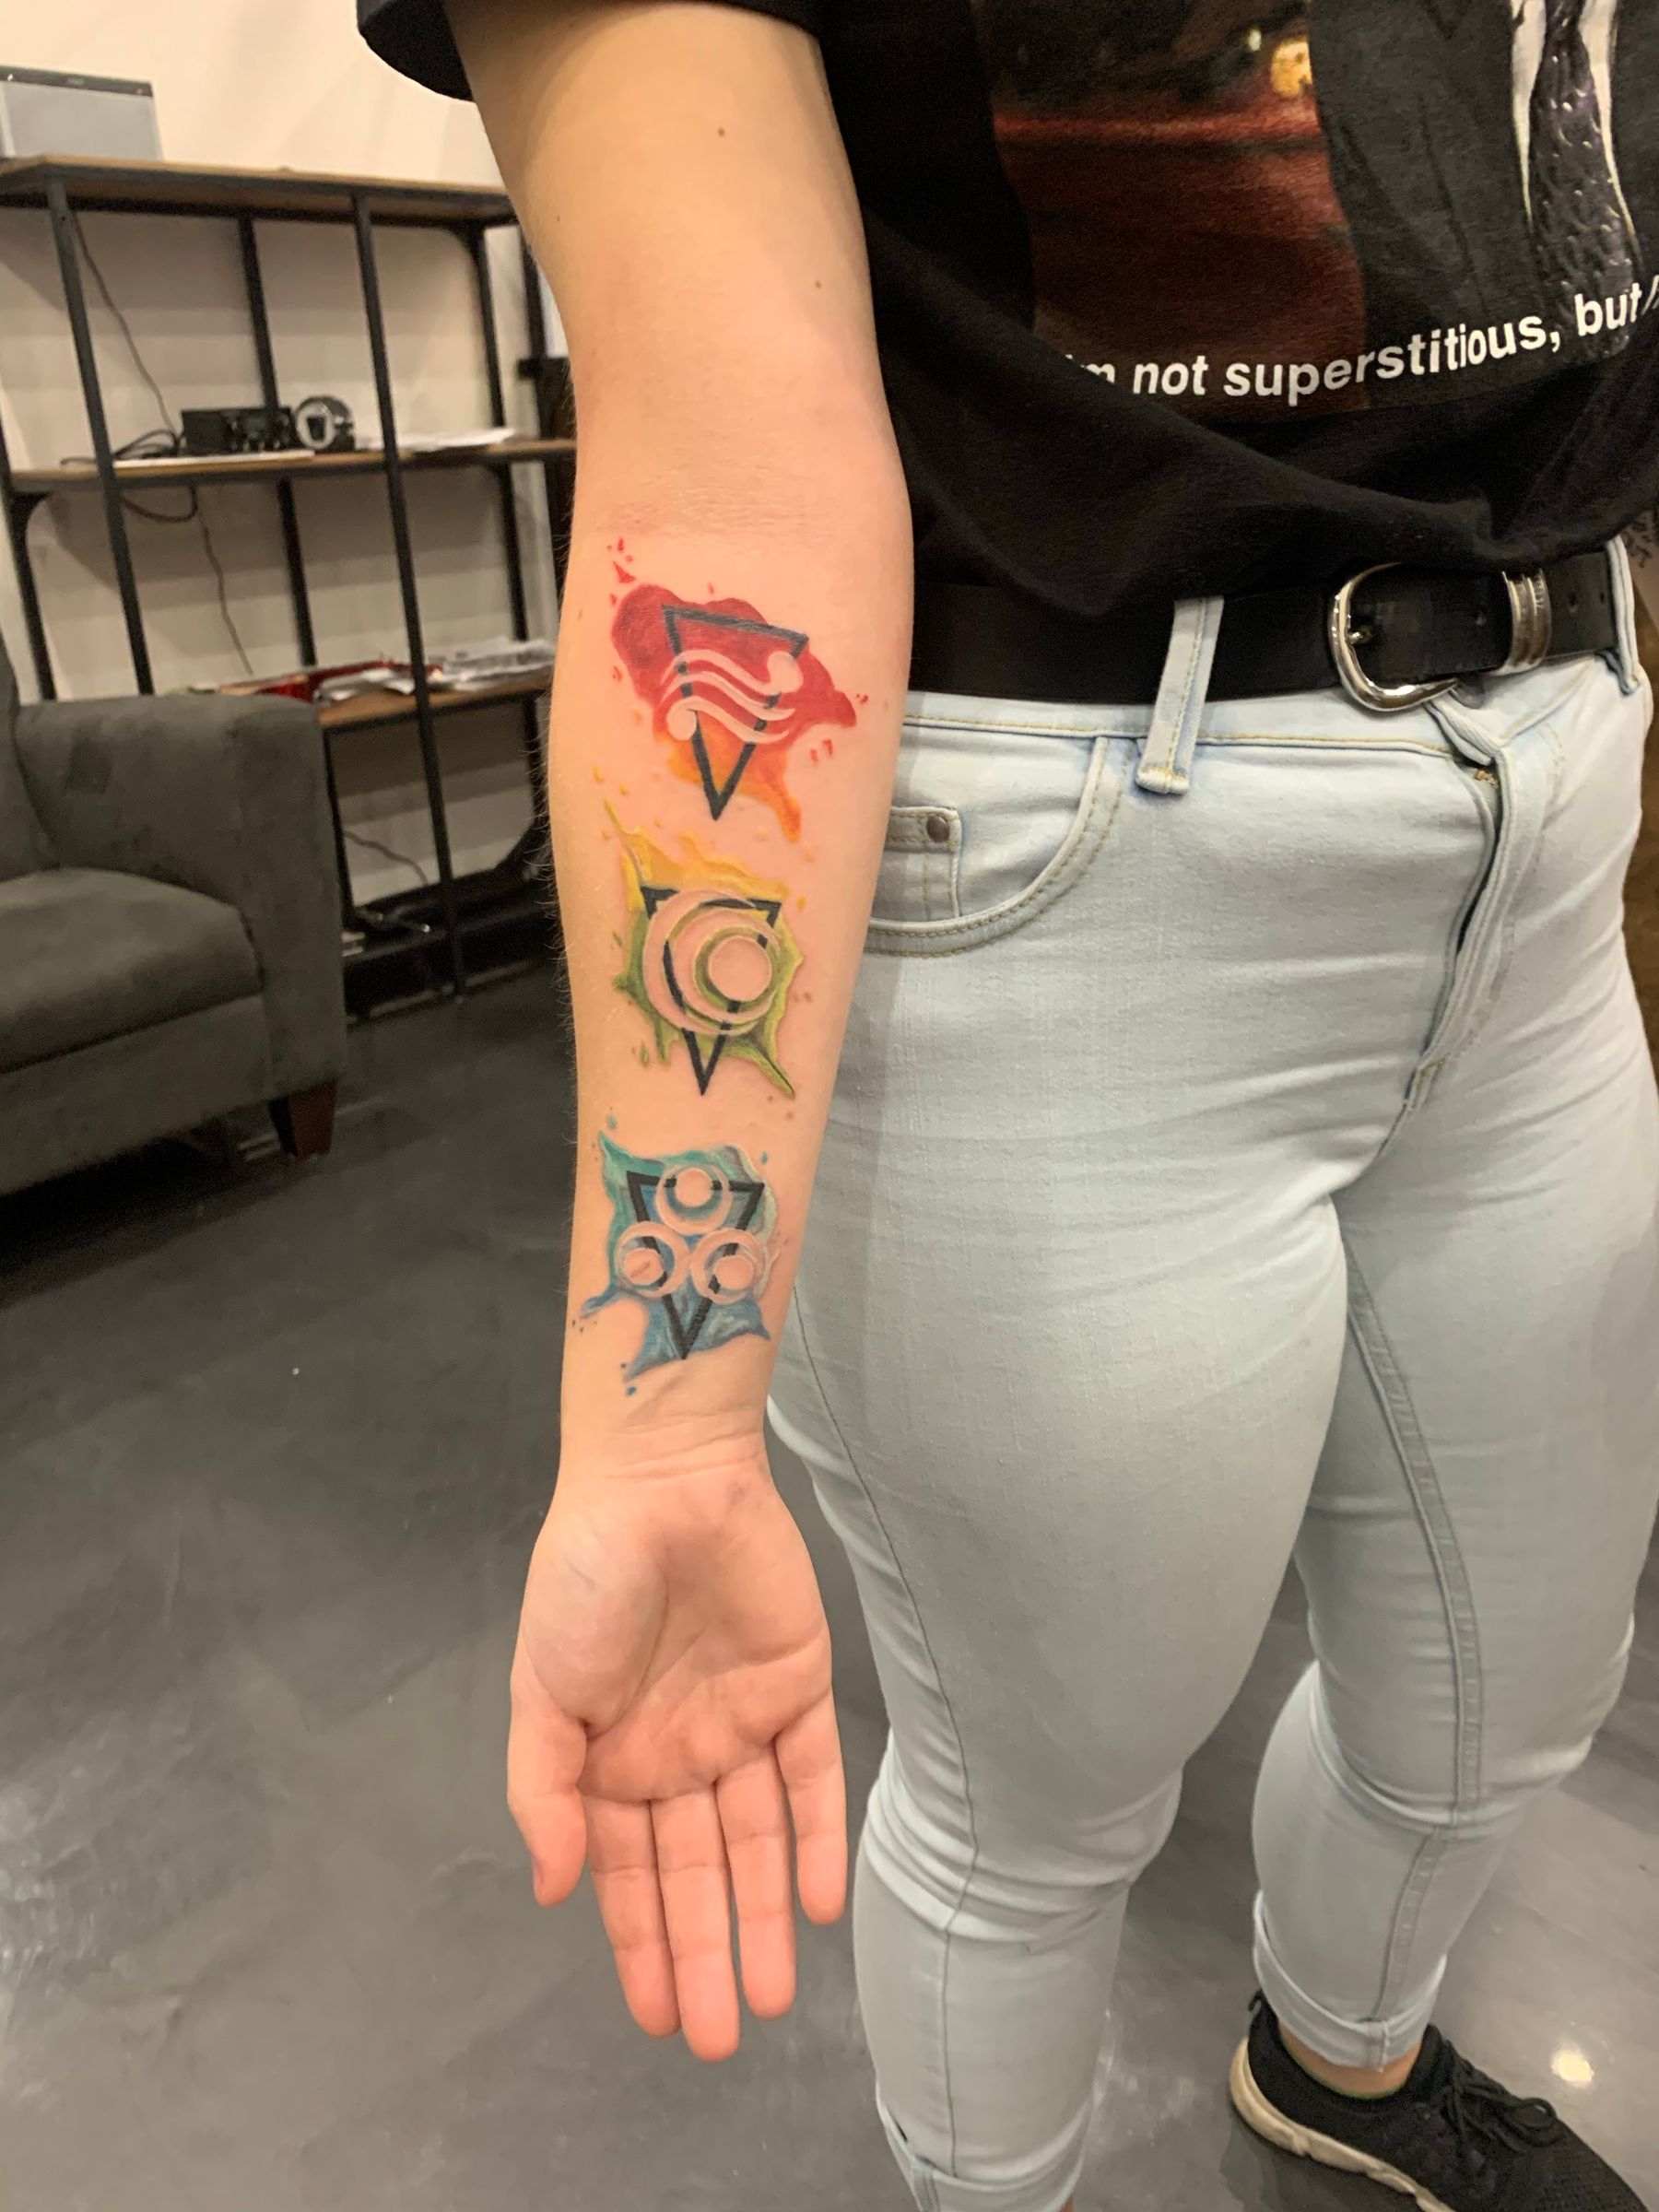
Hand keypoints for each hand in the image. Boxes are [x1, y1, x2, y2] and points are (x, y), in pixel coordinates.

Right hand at [508, 1444, 846, 2058]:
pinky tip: (816, 1907)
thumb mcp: (538, 1689)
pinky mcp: (798, 1687)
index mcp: (607, 1757)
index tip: (654, 2020)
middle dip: (703, 1952)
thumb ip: (543, 1790)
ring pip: (755, 1840)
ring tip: (766, 1998)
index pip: (628, 1873)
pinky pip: (811, 1778)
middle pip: (696, 1871)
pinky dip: (815, 1840)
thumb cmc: (587, 1581)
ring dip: (761, 1916)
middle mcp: (676, 1752)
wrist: (662, 1481)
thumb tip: (549, 1889)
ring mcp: (739, 1722)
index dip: (641, 1944)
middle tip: (715, 2039)